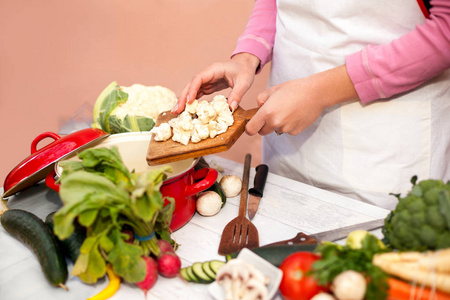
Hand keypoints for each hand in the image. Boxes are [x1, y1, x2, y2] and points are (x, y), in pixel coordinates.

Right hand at [173, 53, 260, 113]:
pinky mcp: (209, 86)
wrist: (245, 64)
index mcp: (214, 70)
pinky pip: (198, 93)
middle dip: (183, 97)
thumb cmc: (245, 70)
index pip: (198, 79)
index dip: (192, 89)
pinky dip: (192, 101)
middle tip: (176, 110)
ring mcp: (207, 80)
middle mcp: (207, 74)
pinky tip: (187, 109)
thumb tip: (230, 108)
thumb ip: (237, 94)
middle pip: (191, 84)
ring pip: (192, 89)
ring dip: (184, 100)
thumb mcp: (244, 82)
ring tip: (177, 112)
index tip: (189, 101)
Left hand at [245, 65, 359, 135]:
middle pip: (262, 132)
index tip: (251, 125)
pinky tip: (294, 114)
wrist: (315, 93)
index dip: (249, 128)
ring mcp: (286, 129)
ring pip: (275, 130)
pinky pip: (286, 131)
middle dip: (263, 126)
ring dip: (277, 124)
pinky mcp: (295, 132)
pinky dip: (288, 125)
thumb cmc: (294, 89)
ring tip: (286, 110)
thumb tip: (258, 108)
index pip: (251, 129)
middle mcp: (275, 123)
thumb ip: (260, 99)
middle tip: (271, 114)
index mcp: (267, 113)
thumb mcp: (273, 90)